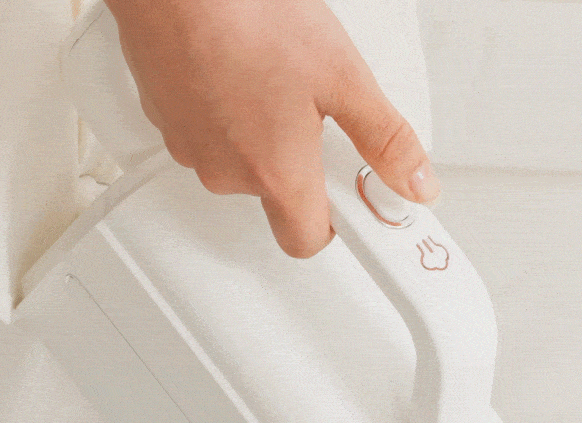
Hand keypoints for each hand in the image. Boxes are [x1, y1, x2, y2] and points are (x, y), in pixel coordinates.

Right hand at [103, 0, 440, 256]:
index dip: (337, 223)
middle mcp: (226, 173)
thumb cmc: (247, 20)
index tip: (358, 200)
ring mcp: (190, 148)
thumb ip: (385, 139)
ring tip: (277, 77)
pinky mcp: (165, 119)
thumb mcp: (343, 78)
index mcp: (275, 174)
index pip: (308, 240)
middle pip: (277, 194)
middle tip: (320, 113)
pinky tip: (243, 68)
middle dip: (302, 162)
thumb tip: (416, 181)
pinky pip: (208, 131)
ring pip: (240, 160)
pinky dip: (227, 110)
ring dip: (263, 132)